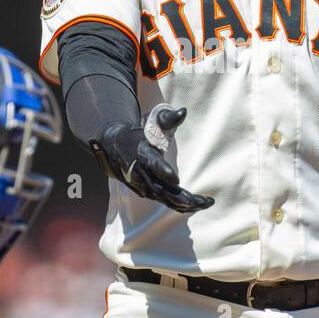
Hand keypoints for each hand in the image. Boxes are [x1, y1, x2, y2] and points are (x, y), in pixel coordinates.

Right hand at [89, 106, 213, 213]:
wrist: (114, 147)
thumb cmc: (138, 131)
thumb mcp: (150, 121)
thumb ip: (168, 117)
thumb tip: (183, 112)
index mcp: (142, 153)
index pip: (152, 164)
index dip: (163, 171)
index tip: (176, 179)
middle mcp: (140, 172)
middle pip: (161, 189)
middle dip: (182, 197)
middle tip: (203, 201)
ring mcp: (142, 185)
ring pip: (164, 199)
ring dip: (184, 204)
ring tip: (204, 203)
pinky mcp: (146, 191)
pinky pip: (163, 201)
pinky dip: (178, 205)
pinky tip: (194, 205)